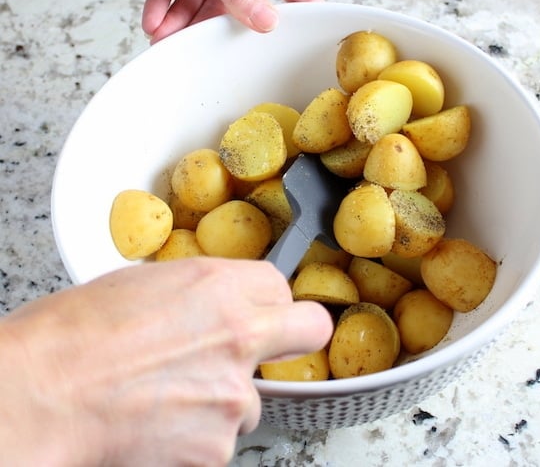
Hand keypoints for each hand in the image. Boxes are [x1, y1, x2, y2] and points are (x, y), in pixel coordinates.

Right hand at [0, 258, 331, 465]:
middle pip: (307, 329)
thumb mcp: (144, 283)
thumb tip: (217, 305)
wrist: (40, 398)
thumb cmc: (74, 335)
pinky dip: (196, 436)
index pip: (280, 286)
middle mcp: (242, 336)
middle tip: (263, 347)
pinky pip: (219, 438)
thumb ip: (200, 293)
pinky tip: (156, 424)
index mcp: (222, 286)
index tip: (256, 310)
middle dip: (293, 336)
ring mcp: (234, 395)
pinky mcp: (216, 447)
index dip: (267, 300)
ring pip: (251, 397)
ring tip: (167, 396)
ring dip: (222, 399)